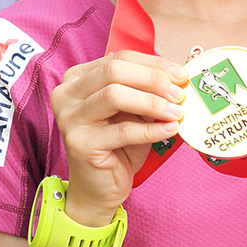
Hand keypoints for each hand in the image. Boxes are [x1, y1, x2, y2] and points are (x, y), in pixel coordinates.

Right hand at [50, 49, 187, 225]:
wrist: (99, 188)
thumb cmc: (118, 146)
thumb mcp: (133, 111)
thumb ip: (147, 91)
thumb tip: (178, 77)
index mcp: (77, 78)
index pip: (119, 58)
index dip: (154, 64)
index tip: (180, 75)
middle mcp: (67, 94)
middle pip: (115, 70)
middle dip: (154, 79)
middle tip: (180, 93)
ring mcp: (69, 118)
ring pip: (115, 95)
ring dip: (153, 102)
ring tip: (176, 112)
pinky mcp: (79, 143)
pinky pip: (122, 130)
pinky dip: (151, 129)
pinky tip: (170, 129)